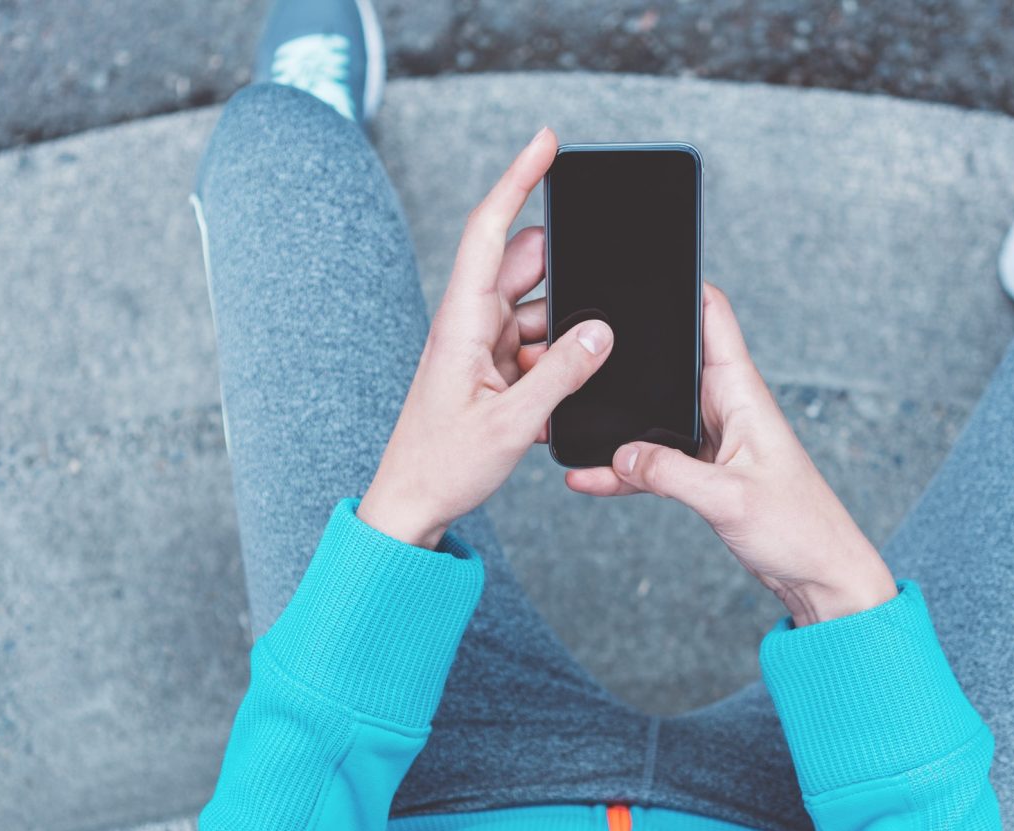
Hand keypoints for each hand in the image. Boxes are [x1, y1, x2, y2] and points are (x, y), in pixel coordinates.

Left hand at [358, 127, 613, 548]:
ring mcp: (481, 344)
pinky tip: (557, 395)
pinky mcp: (492, 368)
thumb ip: (562, 373)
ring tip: (559, 381)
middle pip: (526, 266)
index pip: (491, 231)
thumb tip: (601, 330)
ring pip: (540, 310)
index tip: (547, 142)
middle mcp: (470, 322)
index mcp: (462, 322)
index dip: (519, 179)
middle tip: (597, 297)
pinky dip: (556, 360)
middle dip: (566, 273)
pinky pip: (537, 345)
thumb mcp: (512, 424)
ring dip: (563, 333)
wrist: (411, 505)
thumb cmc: (442, 465)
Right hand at [561, 284, 896, 625]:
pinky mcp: (702, 473)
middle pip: (670, 362)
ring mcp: (712, 439)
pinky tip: (588, 477)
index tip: (639, 271)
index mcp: (743, 394)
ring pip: (652, 414)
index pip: (713, 318)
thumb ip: (669, 474)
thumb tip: (619, 455)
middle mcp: (726, 408)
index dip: (681, 286)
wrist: (821, 576)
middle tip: (580, 348)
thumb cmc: (800, 529)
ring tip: (571, 416)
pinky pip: (652, 461)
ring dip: (618, 418)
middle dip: (630, 354)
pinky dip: (621, 468)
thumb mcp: (729, 499)